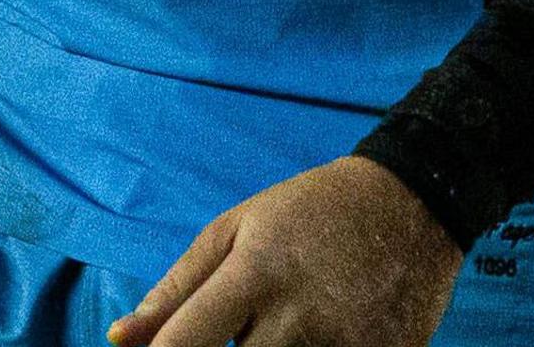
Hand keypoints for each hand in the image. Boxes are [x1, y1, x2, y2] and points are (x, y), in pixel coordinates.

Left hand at [108, 156, 460, 346]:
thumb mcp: (237, 228)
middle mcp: (298, 312)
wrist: (416, 200)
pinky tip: (318, 334)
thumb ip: (175, 290)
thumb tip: (118, 341)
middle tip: (246, 326)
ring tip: (284, 326)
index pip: (182, 344)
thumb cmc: (312, 212)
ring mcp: (345, 342)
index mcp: (254, 272)